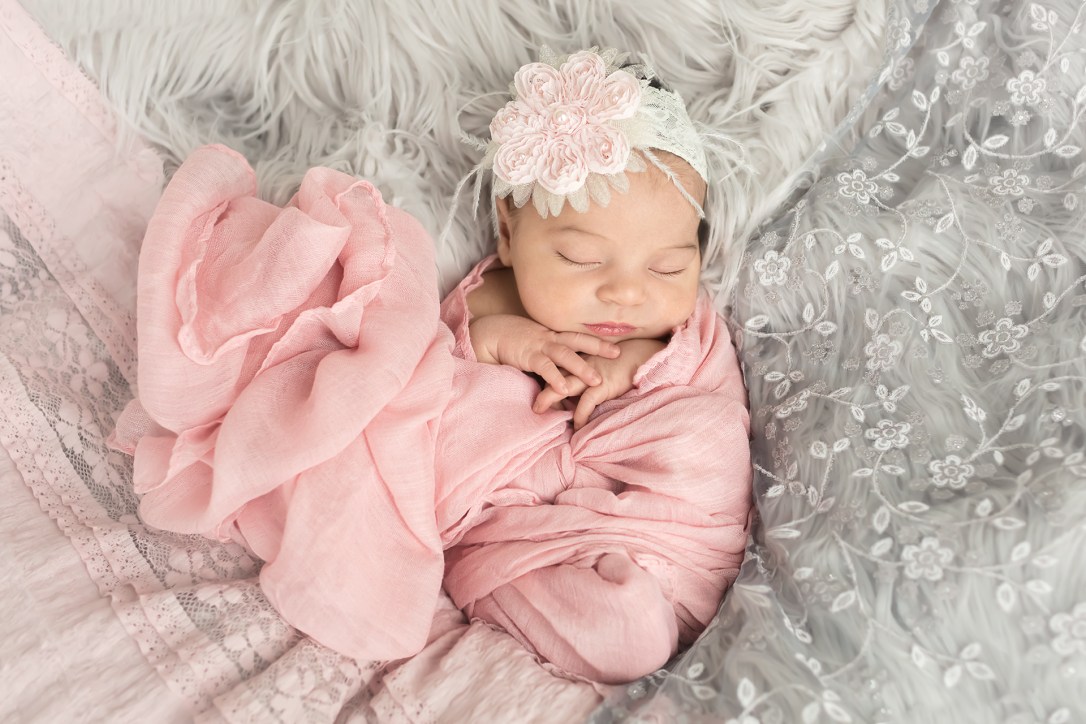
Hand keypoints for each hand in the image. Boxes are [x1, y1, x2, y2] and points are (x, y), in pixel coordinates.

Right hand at [469, 314, 619, 393]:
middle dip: (598, 346)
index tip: (615, 343)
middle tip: (618, 354)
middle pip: (578, 340)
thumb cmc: (513, 341)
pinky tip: (563, 389)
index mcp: (552, 335)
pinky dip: (554, 377)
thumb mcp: (535, 347)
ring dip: (581, 367)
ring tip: (596, 380)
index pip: (578, 336)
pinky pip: (544, 367)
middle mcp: (549, 338)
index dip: (596, 339)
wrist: (489, 333)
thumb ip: (549, 360)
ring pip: (564, 354)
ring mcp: (539, 346)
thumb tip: (563, 378)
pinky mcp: (527, 356)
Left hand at [533, 338, 666, 428]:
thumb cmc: (626, 360)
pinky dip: (580, 415)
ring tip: (539, 411)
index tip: (535, 387)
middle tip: (530, 401)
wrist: (645, 355)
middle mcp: (582, 366)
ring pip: (564, 386)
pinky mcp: (603, 385)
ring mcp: (591, 375)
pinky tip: (576, 426)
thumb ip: (590, 371)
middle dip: (540, 388)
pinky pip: (587, 402)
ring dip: (550, 398)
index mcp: (581, 360)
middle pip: (554, 375)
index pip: (557, 367)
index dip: (546, 377)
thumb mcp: (602, 363)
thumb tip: (580, 385)